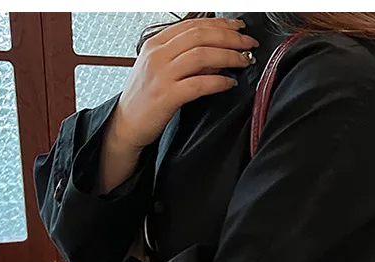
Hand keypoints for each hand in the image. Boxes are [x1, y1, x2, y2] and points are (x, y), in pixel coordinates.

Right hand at [110, 17, 258, 150]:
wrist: (126, 124)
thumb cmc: (145, 98)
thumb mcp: (162, 71)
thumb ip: (187, 61)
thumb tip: (217, 57)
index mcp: (156, 43)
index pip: (192, 25)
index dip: (219, 24)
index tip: (238, 27)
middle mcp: (158, 54)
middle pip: (200, 36)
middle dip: (229, 37)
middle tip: (248, 43)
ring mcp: (161, 74)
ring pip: (201, 55)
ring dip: (228, 56)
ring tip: (244, 61)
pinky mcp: (167, 96)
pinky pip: (199, 84)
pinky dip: (218, 82)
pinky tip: (230, 83)